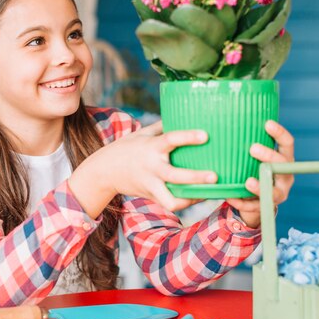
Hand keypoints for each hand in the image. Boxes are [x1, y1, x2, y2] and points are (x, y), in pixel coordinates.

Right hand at [71, 121, 216, 214]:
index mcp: (151, 147)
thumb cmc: (126, 148)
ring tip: (209, 193)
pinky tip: (199, 196)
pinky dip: (185, 202)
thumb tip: (184, 115)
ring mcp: (151, 184)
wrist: (104, 172)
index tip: (205, 135)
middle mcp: (151, 167)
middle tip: (215, 176)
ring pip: (171, 200)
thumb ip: (162, 126)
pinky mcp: (151, 196)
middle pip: (175, 176)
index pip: (171, 139)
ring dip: (191, 199)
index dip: (188, 137)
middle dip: (195, 178)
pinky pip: (170, 204)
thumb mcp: (141, 133)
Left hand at [227, 120, 294, 227]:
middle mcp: (285, 177)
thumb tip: (231, 122)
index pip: (288, 144)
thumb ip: (252, 146)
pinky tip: (230, 196)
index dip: (280, 133)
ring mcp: (277, 194)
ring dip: (260, 186)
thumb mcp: (256, 158)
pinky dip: (241, 202)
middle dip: (269, 157)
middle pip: (282, 166)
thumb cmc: (253, 170)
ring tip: (248, 182)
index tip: (267, 123)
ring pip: (273, 192)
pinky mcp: (265, 208)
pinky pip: (254, 206)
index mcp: (285, 160)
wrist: (255, 200)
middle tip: (252, 148)